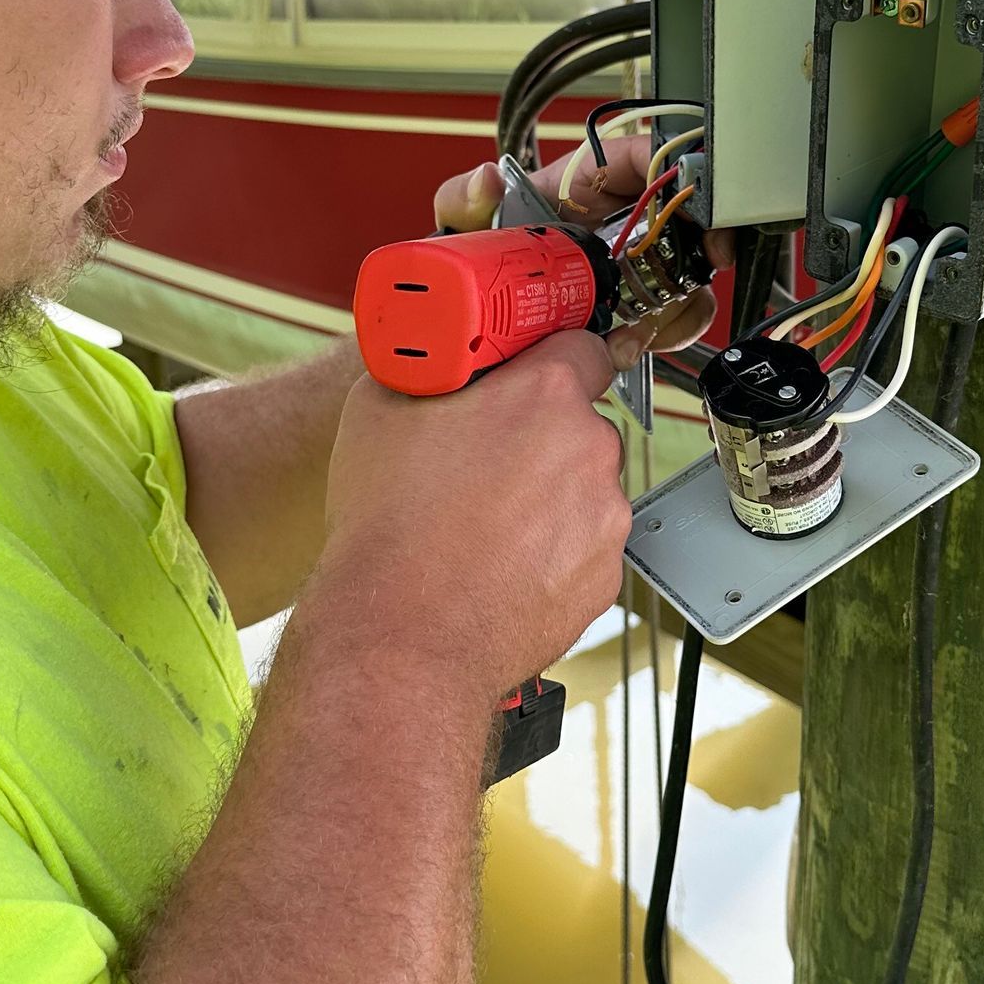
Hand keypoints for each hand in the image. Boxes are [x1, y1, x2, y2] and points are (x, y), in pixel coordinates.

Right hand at [321, 333, 630, 698]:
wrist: (400, 637)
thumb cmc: (389, 530)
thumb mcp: (379, 410)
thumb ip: (427, 372)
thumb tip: (435, 365)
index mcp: (543, 395)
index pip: (581, 347)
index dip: (551, 360)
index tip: (532, 374)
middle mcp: (588, 450)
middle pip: (578, 425)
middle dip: (539, 438)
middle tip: (484, 465)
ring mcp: (604, 518)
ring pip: (583, 491)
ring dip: (547, 500)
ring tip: (484, 528)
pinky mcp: (603, 578)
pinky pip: (583, 549)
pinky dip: (552, 554)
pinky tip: (500, 566)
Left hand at [433, 137, 721, 359]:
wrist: (474, 316)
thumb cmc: (474, 257)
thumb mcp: (464, 225)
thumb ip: (463, 200)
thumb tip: (485, 179)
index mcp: (587, 181)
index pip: (649, 157)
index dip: (681, 172)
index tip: (696, 201)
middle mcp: (619, 218)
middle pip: (686, 216)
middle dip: (705, 240)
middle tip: (709, 261)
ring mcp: (632, 263)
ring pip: (689, 270)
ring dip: (686, 296)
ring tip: (655, 319)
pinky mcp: (634, 305)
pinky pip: (672, 312)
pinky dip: (668, 329)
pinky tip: (639, 342)